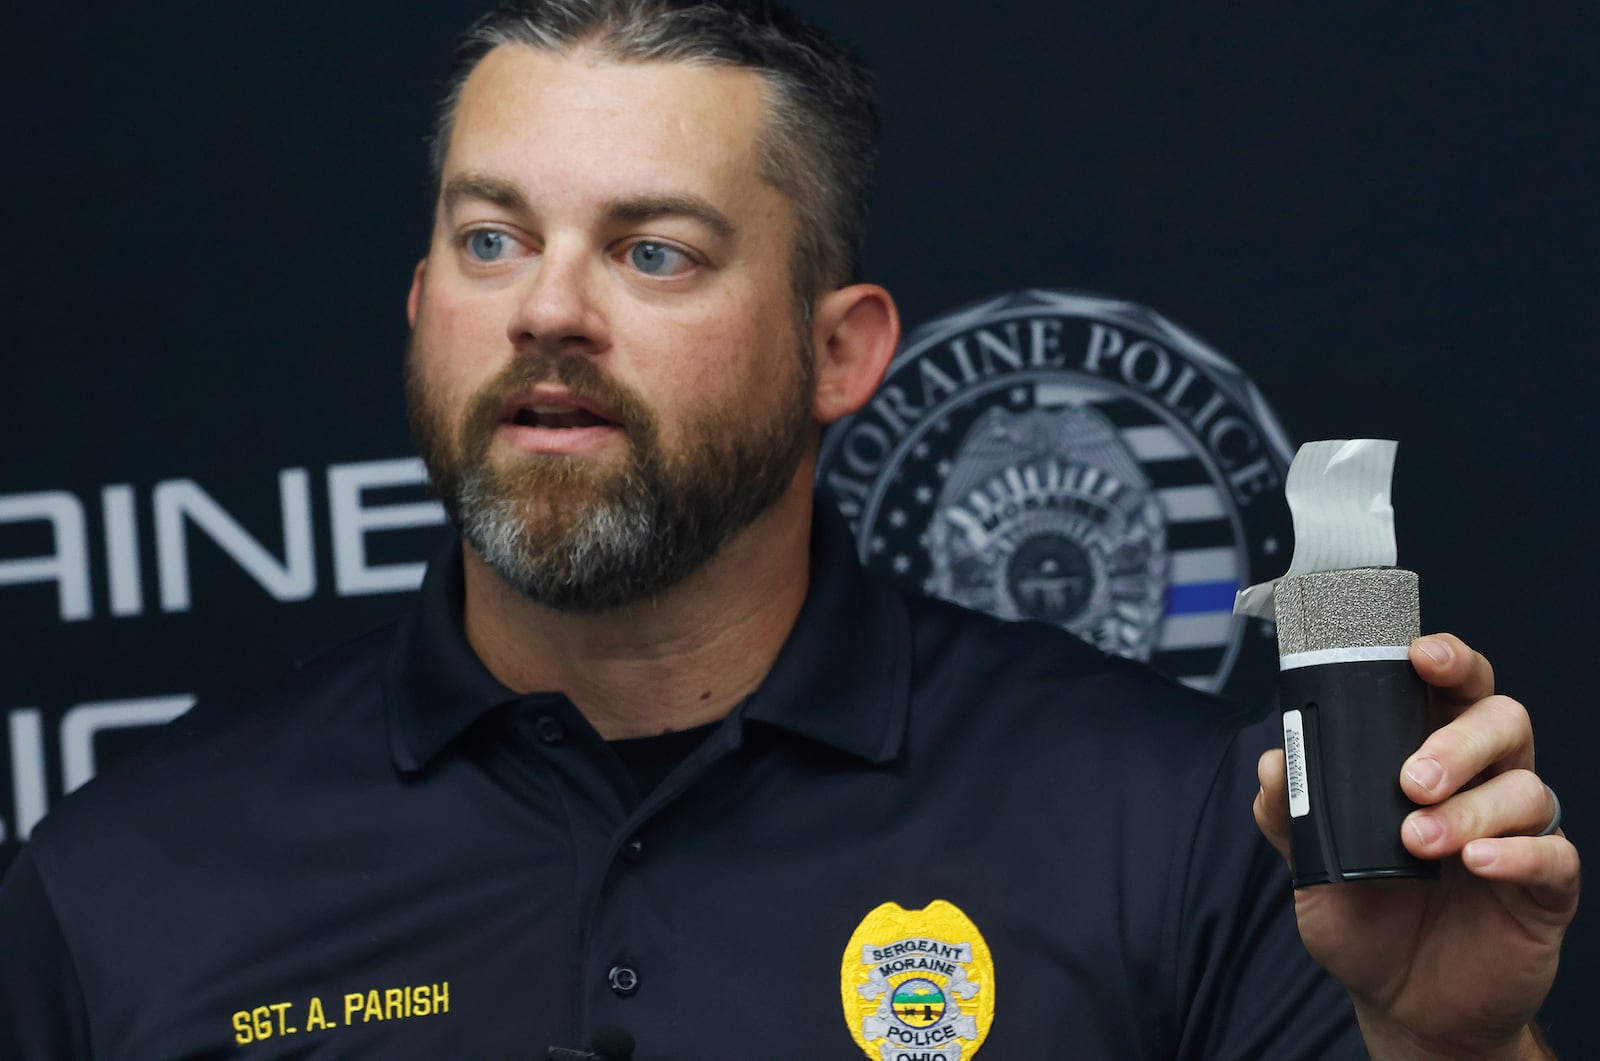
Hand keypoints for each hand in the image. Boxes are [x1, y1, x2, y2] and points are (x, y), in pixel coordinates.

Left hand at [1254, 633, 1578, 1059]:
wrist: (1402, 1001)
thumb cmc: (1364, 917)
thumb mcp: (1311, 865)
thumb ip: (1288, 812)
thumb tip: (1274, 762)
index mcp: (1430, 756)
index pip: (1453, 689)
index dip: (1449, 661)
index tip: (1421, 656)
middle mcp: (1483, 782)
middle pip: (1502, 720)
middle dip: (1457, 741)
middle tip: (1409, 779)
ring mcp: (1520, 832)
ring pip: (1527, 786)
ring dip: (1470, 808)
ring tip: (1418, 840)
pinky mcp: (1547, 888)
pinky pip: (1554, 854)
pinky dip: (1516, 853)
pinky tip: (1475, 864)